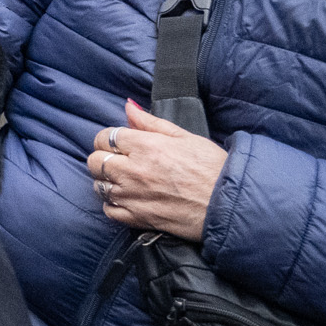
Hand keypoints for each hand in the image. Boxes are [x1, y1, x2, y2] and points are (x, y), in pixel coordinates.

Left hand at [88, 98, 228, 239]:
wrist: (230, 205)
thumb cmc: (214, 167)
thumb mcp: (185, 136)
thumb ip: (151, 122)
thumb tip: (128, 106)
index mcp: (145, 146)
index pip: (104, 137)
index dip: (109, 139)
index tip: (119, 145)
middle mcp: (133, 171)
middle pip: (95, 161)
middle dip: (104, 159)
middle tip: (120, 162)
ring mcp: (134, 196)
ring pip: (99, 186)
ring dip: (107, 182)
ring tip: (125, 181)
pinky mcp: (139, 219)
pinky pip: (110, 211)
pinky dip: (113, 205)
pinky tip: (127, 200)